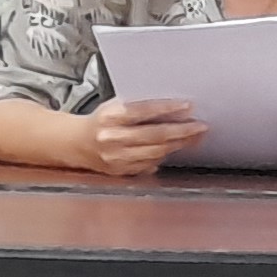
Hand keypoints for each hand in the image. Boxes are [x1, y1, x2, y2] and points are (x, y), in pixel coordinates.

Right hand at [72, 94, 206, 178]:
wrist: (75, 143)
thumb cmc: (100, 121)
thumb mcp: (114, 107)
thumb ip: (138, 108)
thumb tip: (172, 110)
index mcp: (110, 117)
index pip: (144, 111)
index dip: (167, 109)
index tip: (187, 106)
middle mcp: (112, 138)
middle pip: (154, 135)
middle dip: (181, 131)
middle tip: (200, 126)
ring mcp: (117, 157)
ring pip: (155, 151)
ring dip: (178, 144)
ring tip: (193, 137)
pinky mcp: (120, 170)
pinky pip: (149, 164)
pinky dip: (164, 156)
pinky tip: (174, 149)